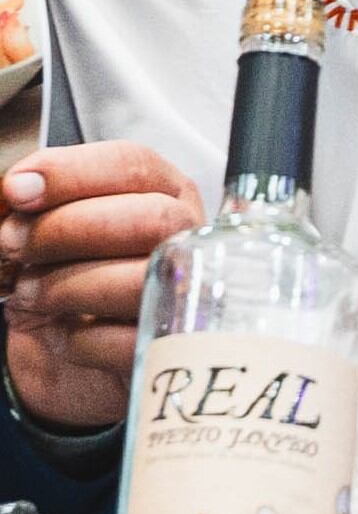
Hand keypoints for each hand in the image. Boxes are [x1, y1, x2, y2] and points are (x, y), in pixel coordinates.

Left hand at [0, 143, 198, 435]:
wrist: (60, 344)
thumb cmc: (60, 272)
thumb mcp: (39, 227)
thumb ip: (28, 203)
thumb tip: (15, 190)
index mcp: (161, 192)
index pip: (135, 165)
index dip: (72, 172)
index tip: (17, 190)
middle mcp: (184, 237)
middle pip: (152, 218)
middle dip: (66, 228)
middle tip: (13, 244)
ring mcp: (185, 294)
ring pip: (142, 279)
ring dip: (64, 284)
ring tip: (29, 291)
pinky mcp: (167, 349)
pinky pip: (127, 341)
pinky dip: (77, 338)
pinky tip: (62, 331)